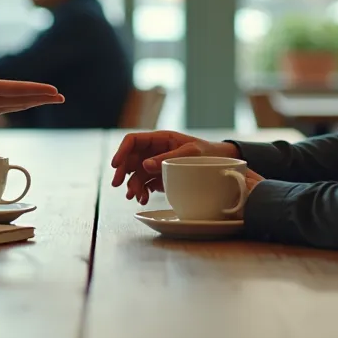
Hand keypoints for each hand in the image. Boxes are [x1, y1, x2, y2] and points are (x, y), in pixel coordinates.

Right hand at [0, 43, 63, 145]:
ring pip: (16, 106)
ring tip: (47, 100)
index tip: (55, 91)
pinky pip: (4, 110)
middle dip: (43, 98)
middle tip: (61, 97)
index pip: (19, 89)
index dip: (38, 90)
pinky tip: (19, 104)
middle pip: (23, 100)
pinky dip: (16, 106)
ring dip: (32, 102)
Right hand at [110, 131, 245, 204]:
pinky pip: (145, 184)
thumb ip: (167, 158)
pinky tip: (143, 198)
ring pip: (136, 174)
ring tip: (135, 197)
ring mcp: (156, 164)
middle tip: (117, 185)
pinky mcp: (160, 177)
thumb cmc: (207, 153)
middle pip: (130, 159)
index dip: (122, 151)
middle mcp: (154, 151)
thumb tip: (144, 165)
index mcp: (159, 139)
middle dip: (122, 171)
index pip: (133, 141)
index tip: (115, 165)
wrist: (221, 164)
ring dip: (132, 185)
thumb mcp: (190, 154)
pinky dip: (142, 191)